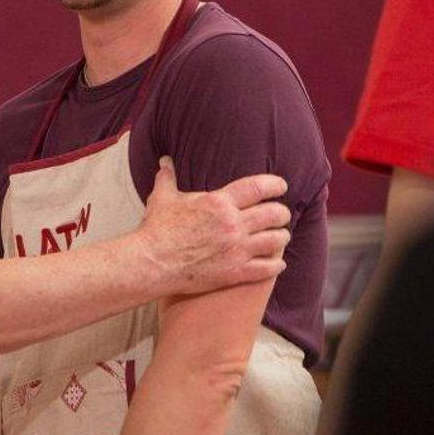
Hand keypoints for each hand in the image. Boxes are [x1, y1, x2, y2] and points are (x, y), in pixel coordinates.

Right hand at [137, 157, 290, 295]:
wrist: (152, 263)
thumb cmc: (157, 230)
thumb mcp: (163, 198)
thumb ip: (168, 178)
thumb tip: (165, 162)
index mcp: (219, 202)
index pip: (258, 187)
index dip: (275, 185)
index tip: (281, 186)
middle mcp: (233, 224)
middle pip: (273, 214)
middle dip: (282, 213)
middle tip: (282, 214)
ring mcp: (236, 249)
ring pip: (275, 240)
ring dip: (281, 236)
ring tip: (281, 236)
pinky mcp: (235, 272)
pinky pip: (267, 268)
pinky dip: (276, 264)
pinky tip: (278, 262)